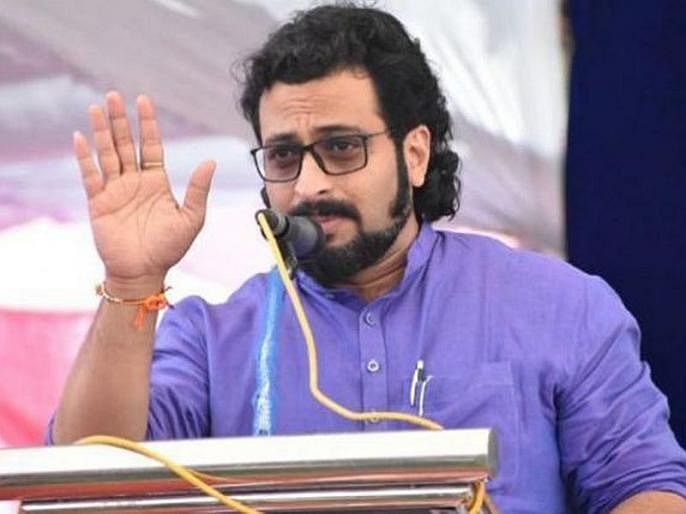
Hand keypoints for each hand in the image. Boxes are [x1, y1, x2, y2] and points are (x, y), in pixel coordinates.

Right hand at [75, 91, 214, 290]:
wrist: (144, 272)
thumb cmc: (169, 248)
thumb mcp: (191, 218)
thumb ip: (198, 190)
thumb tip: (211, 161)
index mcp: (156, 182)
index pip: (151, 145)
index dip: (147, 124)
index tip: (143, 101)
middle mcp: (134, 181)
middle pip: (125, 144)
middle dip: (120, 120)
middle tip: (114, 95)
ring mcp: (115, 190)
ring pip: (107, 154)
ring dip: (102, 131)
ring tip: (96, 107)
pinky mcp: (99, 203)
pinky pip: (90, 176)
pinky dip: (84, 158)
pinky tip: (80, 137)